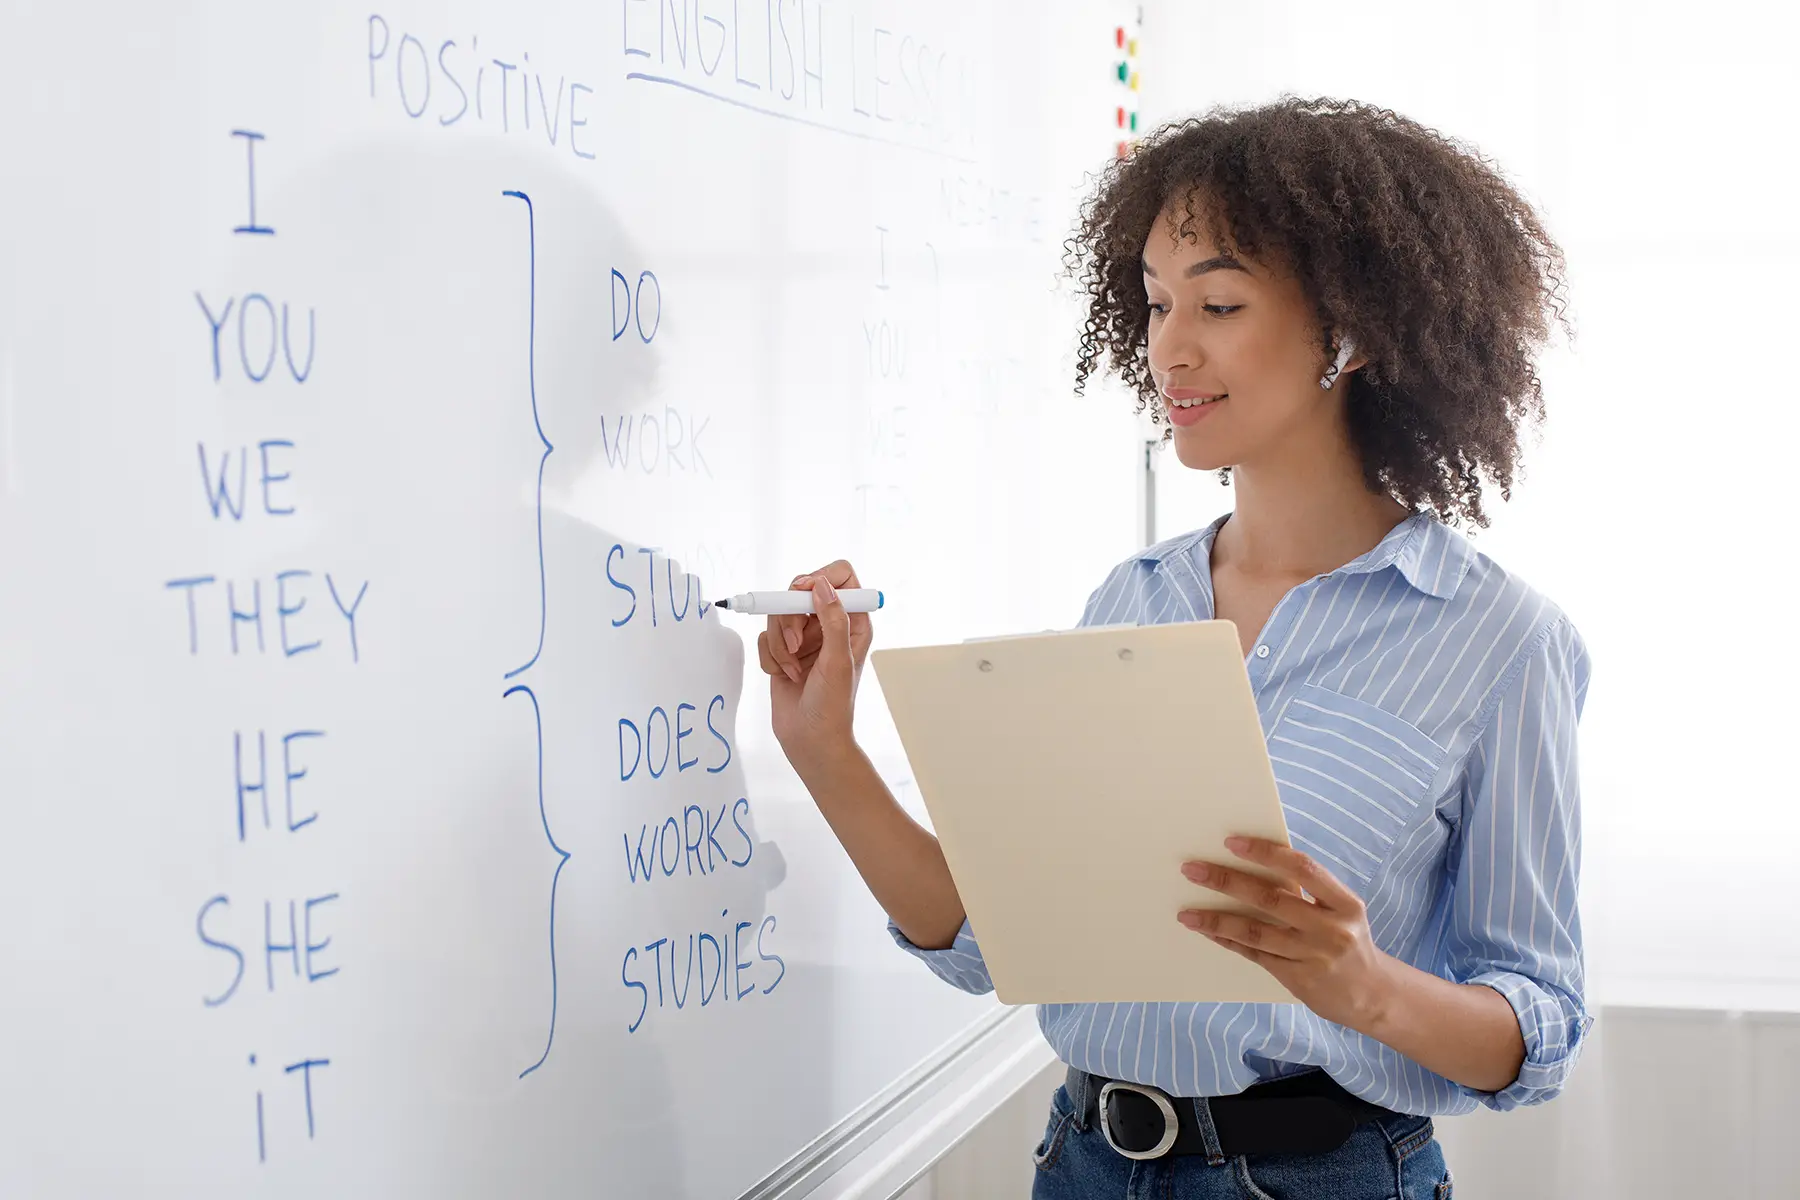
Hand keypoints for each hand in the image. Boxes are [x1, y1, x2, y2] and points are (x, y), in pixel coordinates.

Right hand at [756, 560, 873, 774]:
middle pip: (800, 591)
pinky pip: (765, 636)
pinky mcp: (783, 651)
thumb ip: (833, 620)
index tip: (803, 593)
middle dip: (790, 618)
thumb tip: (821, 585)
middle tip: (796, 645)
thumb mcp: (838, 661)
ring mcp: (805, 637)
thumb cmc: (833, 706)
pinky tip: (785, 677)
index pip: (841, 576)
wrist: (810, 739)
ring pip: (778, 614)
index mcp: (854, 621)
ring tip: (793, 670)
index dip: (819, 578)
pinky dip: (771, 658)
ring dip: (780, 644)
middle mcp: (829, 624)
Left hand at [1178, 836, 1395, 1032]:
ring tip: (1186, 912)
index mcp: (1345, 904)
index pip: (1303, 868)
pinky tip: (1206, 931)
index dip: (1266, 853)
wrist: (1373, 996)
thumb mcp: (1342, 912)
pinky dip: (1228, 941)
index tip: (1230, 842)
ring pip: (1255, 932)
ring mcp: (1312, 956)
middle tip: (1192, 870)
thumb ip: (1308, 891)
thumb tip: (1254, 864)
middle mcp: (1330, 929)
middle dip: (1227, 882)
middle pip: (1270, 899)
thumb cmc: (1349, 941)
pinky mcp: (1296, 978)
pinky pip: (1255, 955)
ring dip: (1216, 919)